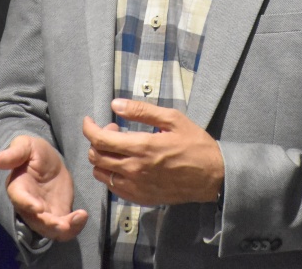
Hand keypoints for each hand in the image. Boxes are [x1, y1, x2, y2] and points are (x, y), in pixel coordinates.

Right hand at [0, 135, 87, 241]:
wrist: (50, 162)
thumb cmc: (34, 152)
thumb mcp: (26, 146)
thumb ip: (14, 153)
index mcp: (18, 187)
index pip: (19, 199)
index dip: (27, 204)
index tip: (38, 208)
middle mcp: (28, 205)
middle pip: (36, 221)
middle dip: (49, 224)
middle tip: (63, 224)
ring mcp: (43, 213)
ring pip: (50, 229)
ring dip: (63, 229)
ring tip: (79, 218)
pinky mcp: (58, 215)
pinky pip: (65, 227)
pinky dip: (74, 226)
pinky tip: (83, 216)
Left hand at [82, 99, 223, 206]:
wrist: (212, 177)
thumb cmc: (195, 144)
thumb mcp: (172, 119)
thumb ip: (141, 111)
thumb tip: (115, 104)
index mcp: (142, 147)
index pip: (100, 140)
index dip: (89, 128)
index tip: (89, 121)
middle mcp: (134, 169)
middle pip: (96, 157)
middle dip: (97, 140)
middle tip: (113, 130)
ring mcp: (136, 187)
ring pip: (101, 174)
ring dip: (101, 158)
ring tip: (118, 148)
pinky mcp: (140, 198)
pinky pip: (113, 188)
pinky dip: (111, 174)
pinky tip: (124, 164)